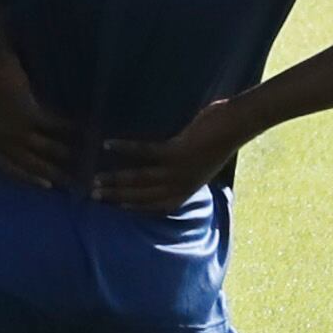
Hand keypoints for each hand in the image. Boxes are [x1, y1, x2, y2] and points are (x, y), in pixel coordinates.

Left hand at [0, 55, 74, 186]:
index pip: (7, 165)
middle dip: (51, 175)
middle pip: (29, 164)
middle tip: (71, 185)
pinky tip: (86, 132)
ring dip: (66, 156)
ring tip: (86, 163)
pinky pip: (54, 126)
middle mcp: (0, 139)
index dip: (27, 177)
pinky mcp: (29, 113)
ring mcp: (15, 129)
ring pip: (45, 149)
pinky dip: (70, 129)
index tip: (45, 185)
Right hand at [96, 95, 260, 209]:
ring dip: (115, 179)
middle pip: (143, 196)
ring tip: (95, 178)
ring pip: (140, 179)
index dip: (134, 208)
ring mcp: (180, 170)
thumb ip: (182, 169)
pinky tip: (108, 144)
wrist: (239, 124)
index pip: (156, 206)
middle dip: (116, 196)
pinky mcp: (178, 152)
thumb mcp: (200, 162)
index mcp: (188, 188)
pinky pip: (145, 152)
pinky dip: (125, 147)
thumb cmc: (219, 137)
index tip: (114, 207)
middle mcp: (182, 184)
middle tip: (93, 195)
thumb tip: (163, 167)